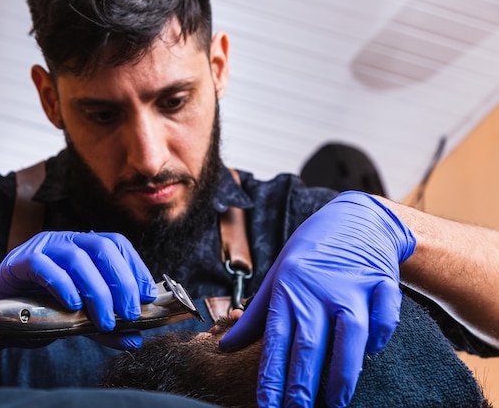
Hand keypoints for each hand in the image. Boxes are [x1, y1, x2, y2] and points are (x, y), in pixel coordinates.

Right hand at [0, 231, 156, 359]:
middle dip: (122, 280)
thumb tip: (136, 339)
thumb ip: (105, 327)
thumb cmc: (37, 313)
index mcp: (83, 247)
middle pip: (102, 247)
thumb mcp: (79, 320)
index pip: (117, 245)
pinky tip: (74, 305)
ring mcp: (41, 247)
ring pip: (77, 257)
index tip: (149, 295)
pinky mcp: (17, 262)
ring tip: (105, 320)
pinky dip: (63, 284)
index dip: (136, 267)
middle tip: (130, 312)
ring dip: (97, 290)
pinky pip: (43, 265)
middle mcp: (65, 241)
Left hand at [219, 191, 415, 406]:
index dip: (272, 375)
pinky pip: (385, 315)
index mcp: (288, 288)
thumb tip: (223, 346)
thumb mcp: (276, 277)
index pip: (276, 339)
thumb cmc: (310, 253)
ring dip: (343, 370)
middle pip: (310, 340)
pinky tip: (372, 355)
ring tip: (337, 403)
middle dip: (303, 383)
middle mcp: (319, 288)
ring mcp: (353, 284)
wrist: (352, 218)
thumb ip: (255, 316)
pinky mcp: (382, 282)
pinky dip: (381, 336)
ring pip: (350, 332)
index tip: (268, 405)